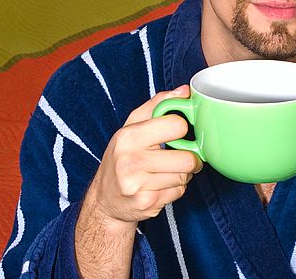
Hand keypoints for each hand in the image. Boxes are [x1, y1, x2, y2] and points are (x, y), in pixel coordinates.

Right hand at [76, 87, 202, 276]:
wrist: (105, 200)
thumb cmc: (123, 155)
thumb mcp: (133, 125)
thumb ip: (158, 104)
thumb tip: (184, 91)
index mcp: (129, 137)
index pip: (176, 125)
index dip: (183, 127)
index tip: (178, 131)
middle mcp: (131, 162)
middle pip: (186, 158)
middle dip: (190, 157)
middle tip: (182, 155)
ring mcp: (138, 186)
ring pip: (184, 176)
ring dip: (183, 174)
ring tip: (168, 170)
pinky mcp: (147, 204)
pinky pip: (179, 192)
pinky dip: (176, 188)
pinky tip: (162, 184)